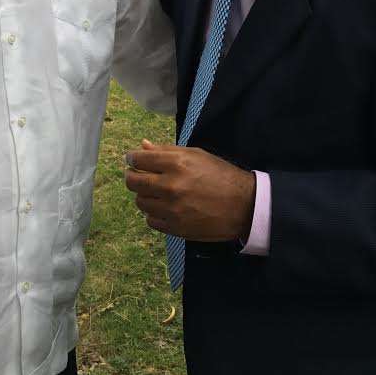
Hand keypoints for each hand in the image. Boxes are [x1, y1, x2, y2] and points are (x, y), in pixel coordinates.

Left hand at [125, 140, 255, 241]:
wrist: (244, 206)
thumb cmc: (220, 175)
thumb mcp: (196, 155)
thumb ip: (167, 151)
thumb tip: (143, 146)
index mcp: (177, 163)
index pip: (139, 159)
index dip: (132, 158)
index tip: (132, 159)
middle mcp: (171, 186)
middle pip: (133, 182)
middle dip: (132, 176)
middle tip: (136, 175)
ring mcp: (172, 209)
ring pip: (140, 202)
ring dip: (144, 195)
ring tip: (155, 192)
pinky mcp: (176, 228)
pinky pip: (150, 220)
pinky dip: (153, 213)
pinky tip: (163, 207)